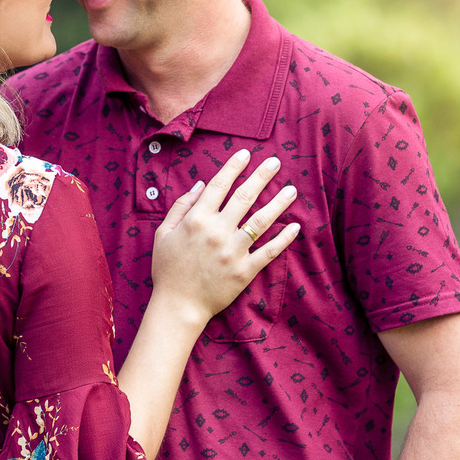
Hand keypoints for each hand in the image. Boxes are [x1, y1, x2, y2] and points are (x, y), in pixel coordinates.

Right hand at [151, 149, 298, 326]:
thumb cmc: (168, 269)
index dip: (233, 167)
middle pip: (244, 197)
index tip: (246, 154)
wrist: (177, 305)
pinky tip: (295, 226)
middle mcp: (217, 231)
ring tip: (292, 190)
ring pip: (261, 221)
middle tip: (276, 162)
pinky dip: (284, 239)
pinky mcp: (244, 271)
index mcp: (196, 220)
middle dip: (262, 176)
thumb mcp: (163, 233)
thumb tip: (199, 185)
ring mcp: (233, 251)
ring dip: (278, 203)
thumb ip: (180, 207)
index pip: (219, 185)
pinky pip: (269, 252)